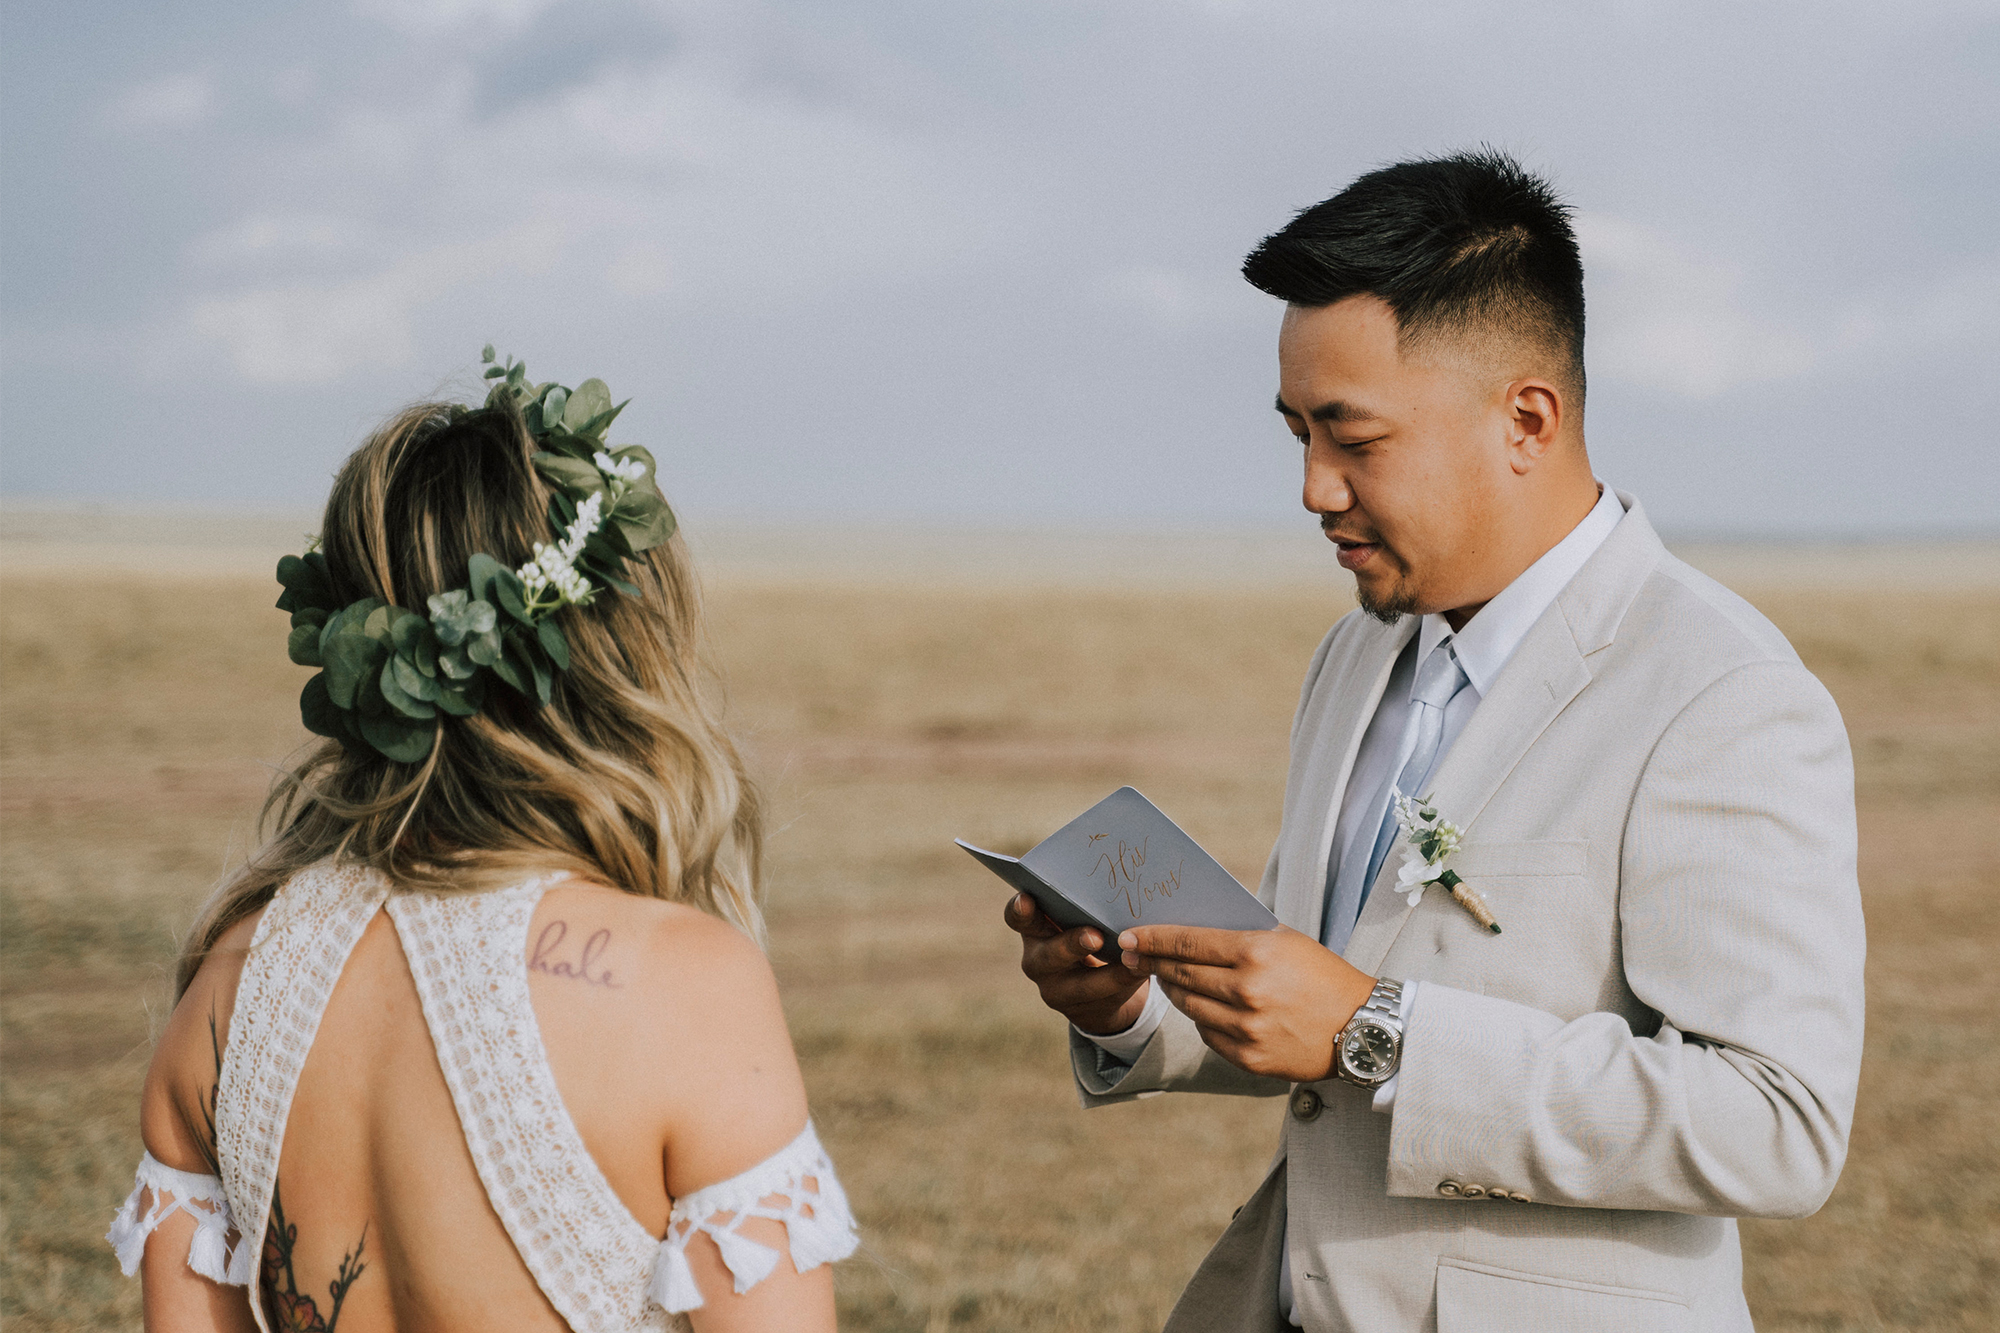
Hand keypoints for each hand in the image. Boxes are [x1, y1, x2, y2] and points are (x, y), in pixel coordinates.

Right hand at [1004, 893, 1151, 1034]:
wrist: (1098, 988)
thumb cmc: (1090, 934)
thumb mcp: (1081, 920)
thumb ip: (1087, 904)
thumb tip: (1120, 871)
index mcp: (1035, 929)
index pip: (1018, 918)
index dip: (1019, 910)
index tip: (1027, 899)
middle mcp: (1038, 960)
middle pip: (1047, 956)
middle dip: (1071, 945)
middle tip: (1095, 936)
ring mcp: (1056, 989)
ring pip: (1080, 986)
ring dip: (1107, 974)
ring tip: (1131, 960)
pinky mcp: (1081, 1010)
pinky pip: (1105, 999)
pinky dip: (1126, 983)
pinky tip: (1144, 970)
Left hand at [1119, 924, 1375, 1081]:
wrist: (1363, 1027)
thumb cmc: (1322, 976)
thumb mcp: (1286, 941)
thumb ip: (1240, 936)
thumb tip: (1189, 931)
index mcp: (1256, 953)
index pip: (1187, 942)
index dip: (1152, 939)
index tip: (1129, 937)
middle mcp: (1248, 991)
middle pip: (1180, 975)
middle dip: (1153, 964)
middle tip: (1136, 956)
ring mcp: (1247, 1028)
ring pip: (1188, 1007)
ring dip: (1174, 992)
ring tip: (1170, 980)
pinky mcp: (1250, 1058)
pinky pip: (1208, 1035)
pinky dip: (1202, 1019)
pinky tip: (1206, 1008)